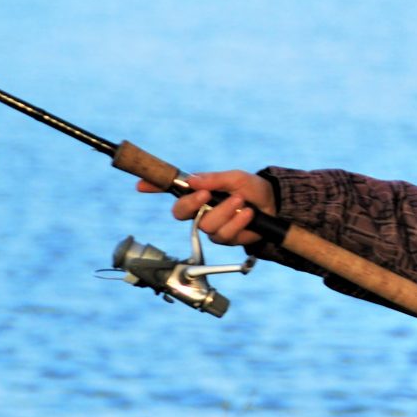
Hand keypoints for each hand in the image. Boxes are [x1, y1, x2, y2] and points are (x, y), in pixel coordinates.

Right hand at [134, 169, 274, 246]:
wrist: (275, 205)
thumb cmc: (252, 189)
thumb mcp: (235, 178)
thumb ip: (213, 179)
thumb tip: (192, 181)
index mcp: (199, 191)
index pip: (172, 189)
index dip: (154, 187)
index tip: (141, 185)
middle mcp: (200, 210)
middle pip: (180, 212)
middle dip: (192, 204)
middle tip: (206, 195)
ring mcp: (211, 226)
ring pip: (206, 224)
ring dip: (225, 212)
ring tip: (241, 203)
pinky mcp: (225, 238)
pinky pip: (223, 234)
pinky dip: (237, 223)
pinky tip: (248, 215)